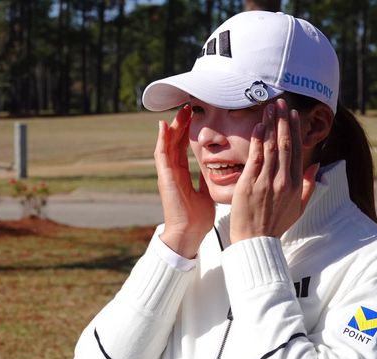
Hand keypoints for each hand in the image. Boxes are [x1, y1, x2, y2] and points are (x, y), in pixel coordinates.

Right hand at [154, 105, 214, 258]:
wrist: (189, 234)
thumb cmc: (197, 218)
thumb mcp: (206, 193)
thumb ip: (206, 181)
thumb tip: (215, 172)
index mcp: (182, 175)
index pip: (183, 148)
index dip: (188, 132)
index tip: (195, 117)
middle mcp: (173, 172)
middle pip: (174, 142)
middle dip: (180, 124)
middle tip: (188, 107)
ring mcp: (167, 174)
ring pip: (167, 144)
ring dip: (172, 127)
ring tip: (179, 111)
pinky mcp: (165, 178)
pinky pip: (161, 154)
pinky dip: (161, 139)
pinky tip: (163, 126)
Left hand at [230, 99, 319, 243]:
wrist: (255, 241)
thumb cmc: (275, 225)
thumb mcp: (299, 207)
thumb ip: (309, 185)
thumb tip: (316, 165)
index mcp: (296, 185)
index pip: (297, 151)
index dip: (294, 130)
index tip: (291, 114)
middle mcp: (284, 181)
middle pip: (286, 144)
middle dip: (283, 120)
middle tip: (280, 102)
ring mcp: (267, 182)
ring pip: (271, 147)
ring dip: (271, 124)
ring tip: (269, 107)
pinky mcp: (250, 184)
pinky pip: (256, 157)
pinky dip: (258, 140)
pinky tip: (259, 125)